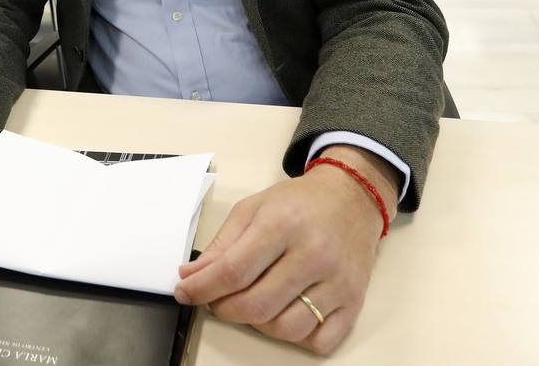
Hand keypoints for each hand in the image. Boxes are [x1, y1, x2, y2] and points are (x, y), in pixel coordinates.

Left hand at [174, 147, 397, 355]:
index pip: (233, 271)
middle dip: (224, 309)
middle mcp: (313, 254)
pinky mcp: (355, 301)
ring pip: (286, 329)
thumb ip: (221, 244)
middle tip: (216, 299)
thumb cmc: (298, 202)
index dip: (202, 288)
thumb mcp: (252, 208)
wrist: (352, 197)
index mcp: (282, 225)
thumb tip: (190, 276)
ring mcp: (338, 281)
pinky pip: (321, 341)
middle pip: (257, 305)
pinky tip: (283, 315)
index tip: (183, 293)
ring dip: (257, 325)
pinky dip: (296, 338)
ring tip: (249, 304)